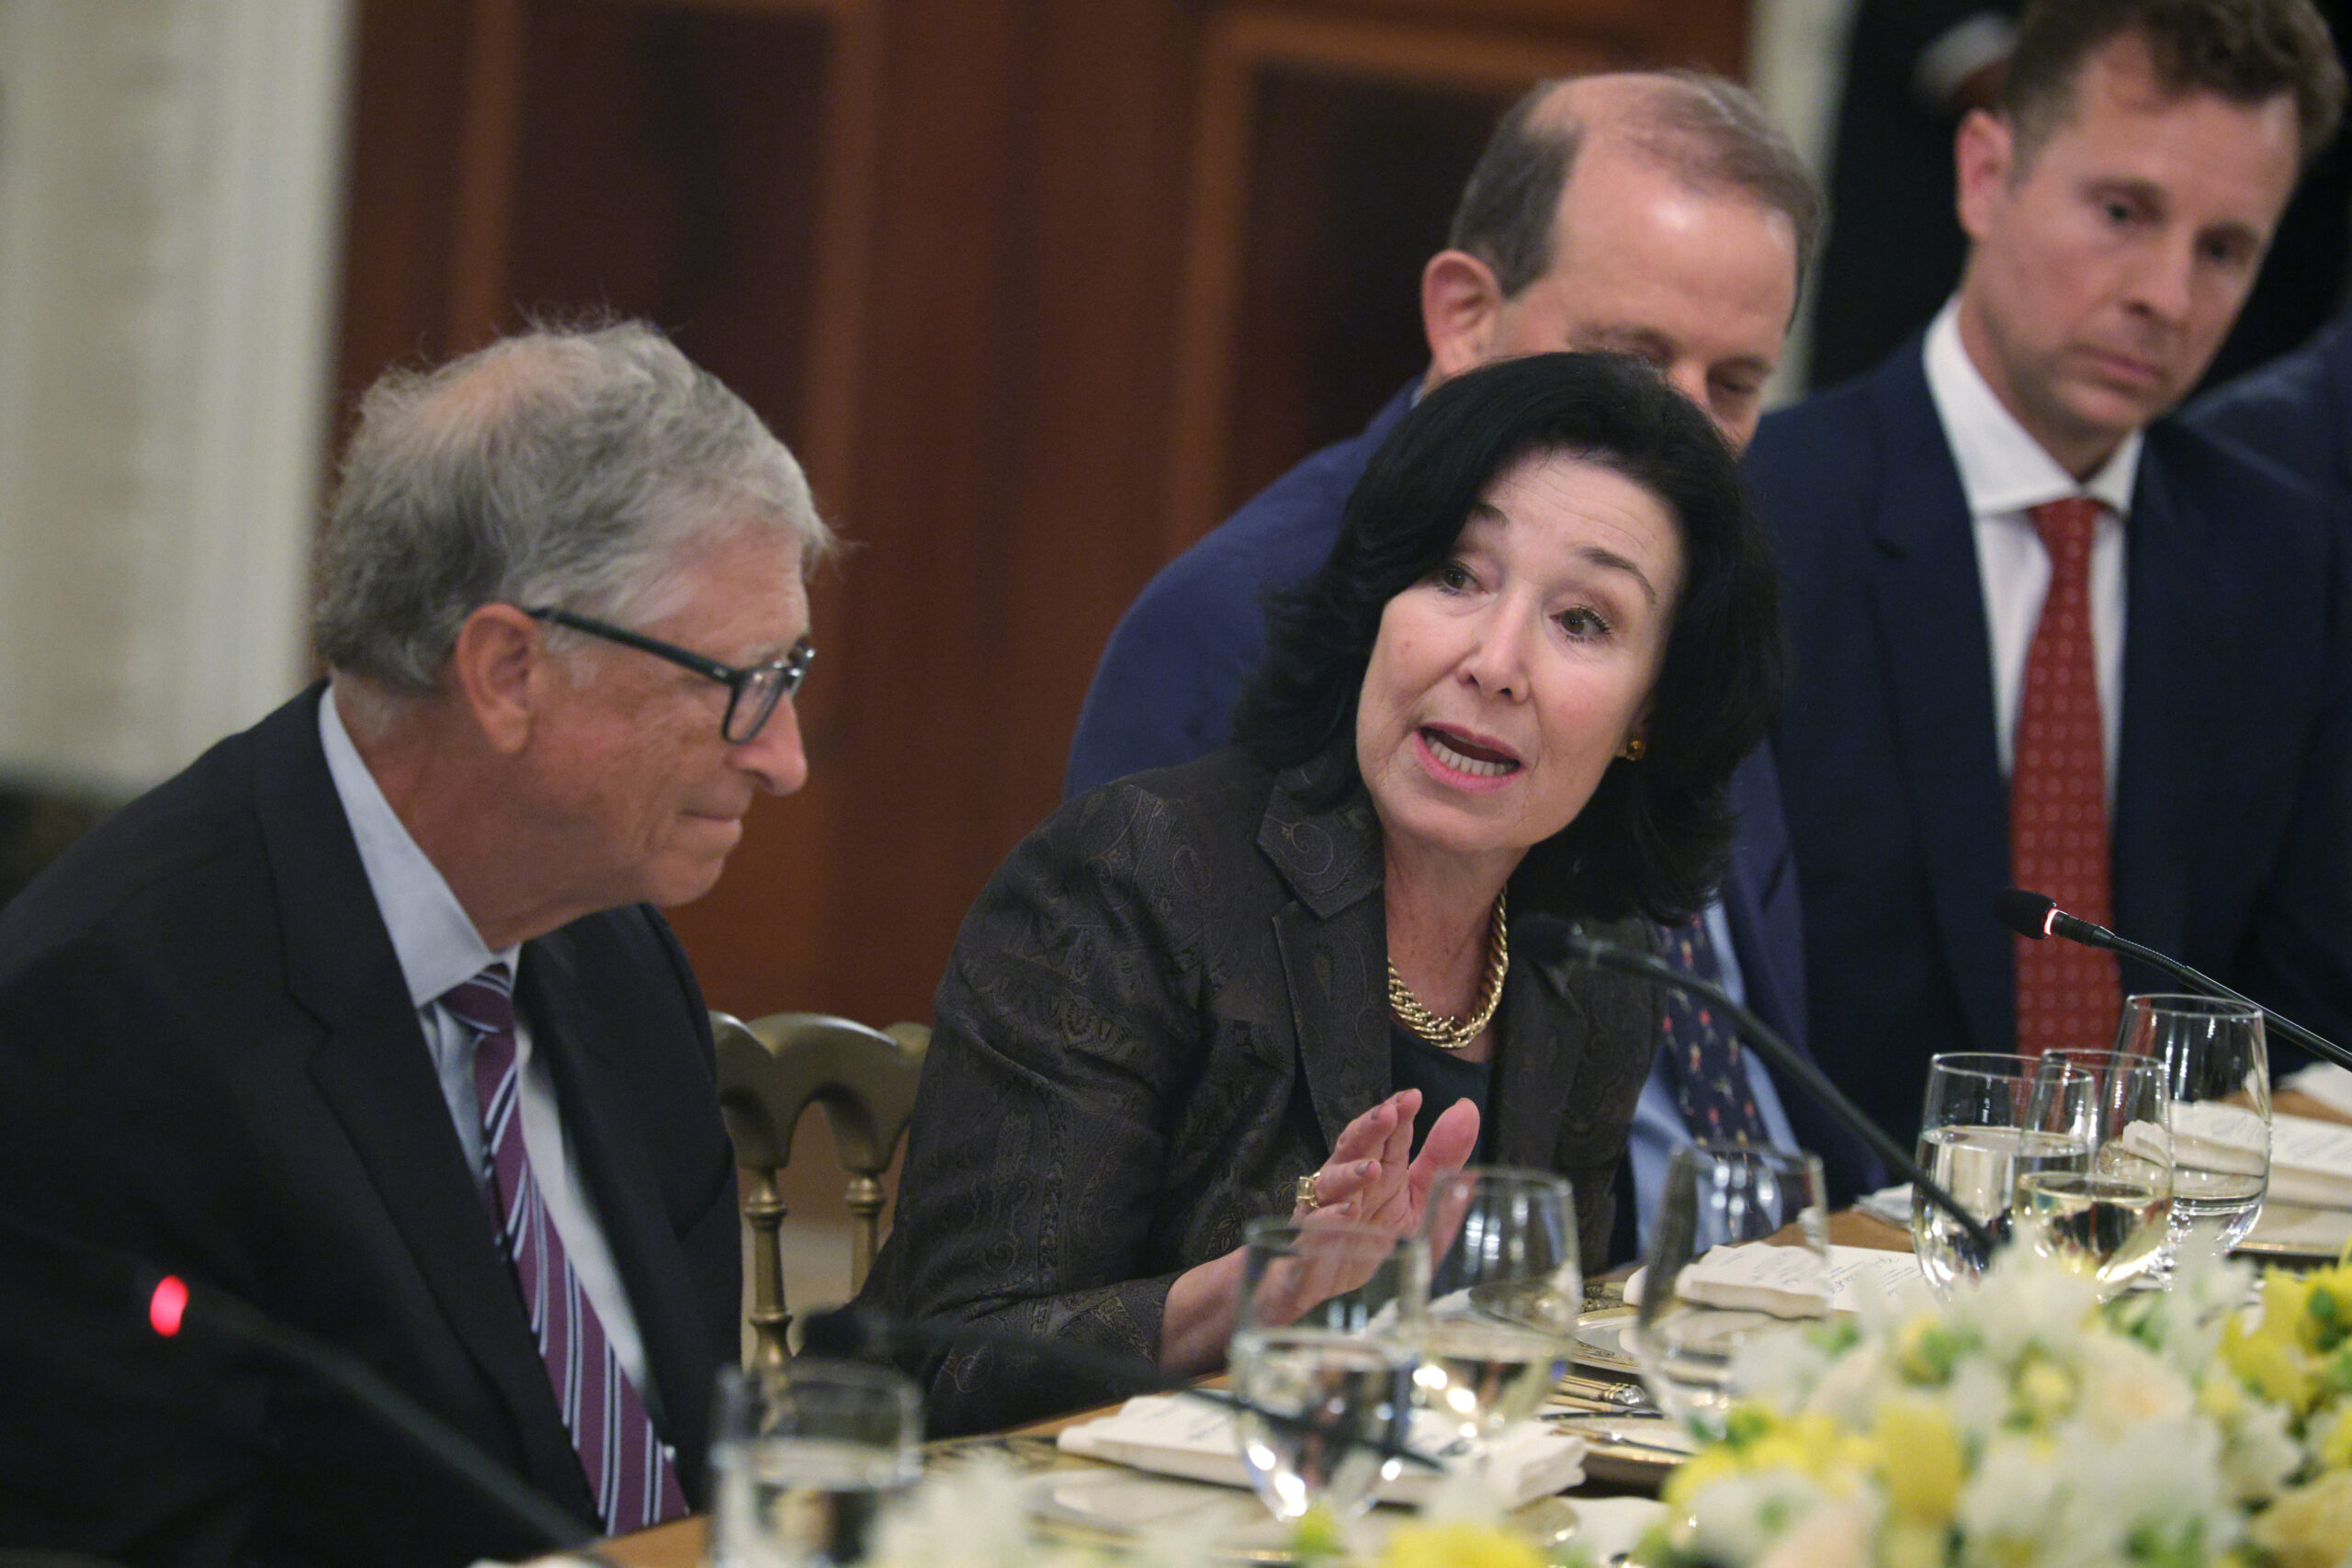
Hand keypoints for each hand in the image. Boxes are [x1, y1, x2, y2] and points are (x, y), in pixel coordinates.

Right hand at [1292, 1089, 1480, 1237]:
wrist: (1334, 1293)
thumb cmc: (1376, 1241)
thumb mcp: (1421, 1203)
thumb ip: (1443, 1161)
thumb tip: (1467, 1109)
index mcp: (1381, 1171)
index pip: (1388, 1135)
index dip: (1397, 1113)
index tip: (1412, 1097)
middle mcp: (1351, 1184)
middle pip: (1355, 1148)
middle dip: (1370, 1129)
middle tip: (1388, 1113)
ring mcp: (1327, 1210)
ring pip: (1331, 1182)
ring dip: (1349, 1174)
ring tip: (1371, 1169)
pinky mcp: (1312, 1243)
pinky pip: (1317, 1226)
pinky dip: (1330, 1218)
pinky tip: (1348, 1212)